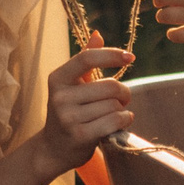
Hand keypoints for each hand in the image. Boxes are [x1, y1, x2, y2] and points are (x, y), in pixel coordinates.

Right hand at [34, 45, 134, 174]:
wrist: (53, 149)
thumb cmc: (68, 112)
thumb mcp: (72, 85)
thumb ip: (85, 61)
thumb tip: (97, 35)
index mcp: (58, 79)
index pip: (87, 58)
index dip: (111, 55)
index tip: (130, 57)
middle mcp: (60, 96)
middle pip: (109, 86)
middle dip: (123, 92)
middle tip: (122, 99)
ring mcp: (68, 117)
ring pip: (114, 105)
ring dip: (122, 109)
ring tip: (113, 114)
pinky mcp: (80, 135)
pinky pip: (115, 121)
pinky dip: (124, 120)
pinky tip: (120, 122)